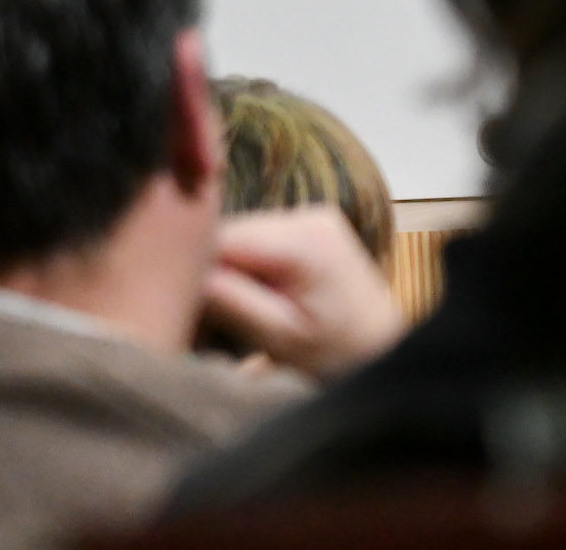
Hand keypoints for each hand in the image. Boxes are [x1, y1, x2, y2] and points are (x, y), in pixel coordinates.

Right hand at [198, 207, 403, 378]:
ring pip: (238, 234)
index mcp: (303, 240)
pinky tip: (258, 295)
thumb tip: (186, 273)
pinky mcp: (310, 224)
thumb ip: (231, 300)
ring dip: (227, 269)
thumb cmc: (335, 351)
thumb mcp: (278, 336)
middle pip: (228, 232)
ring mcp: (312, 215)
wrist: (381, 343)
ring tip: (240, 309)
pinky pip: (257, 238)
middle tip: (208, 317)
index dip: (192, 270)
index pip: (220, 238)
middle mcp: (309, 214)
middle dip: (210, 271)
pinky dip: (247, 265)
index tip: (185, 306)